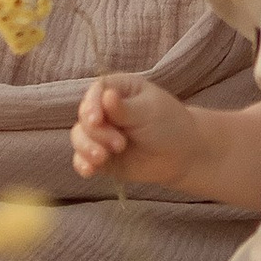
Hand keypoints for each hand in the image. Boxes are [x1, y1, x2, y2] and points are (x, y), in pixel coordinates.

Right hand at [73, 73, 208, 189]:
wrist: (181, 155)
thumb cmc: (168, 124)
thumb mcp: (149, 112)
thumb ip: (124, 108)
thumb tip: (106, 95)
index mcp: (117, 90)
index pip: (95, 92)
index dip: (91, 106)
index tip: (96, 120)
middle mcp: (104, 110)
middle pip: (84, 117)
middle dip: (96, 133)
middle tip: (120, 144)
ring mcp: (101, 135)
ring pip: (79, 138)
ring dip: (87, 148)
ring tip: (104, 158)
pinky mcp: (101, 157)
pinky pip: (82, 159)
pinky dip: (82, 164)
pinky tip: (90, 171)